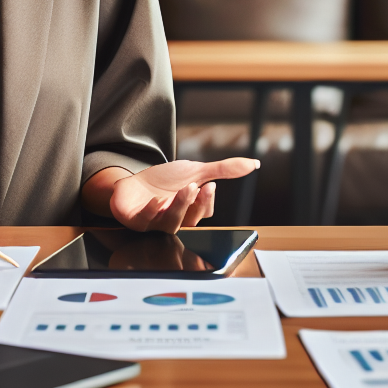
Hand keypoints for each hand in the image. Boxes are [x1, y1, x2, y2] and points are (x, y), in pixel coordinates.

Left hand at [83, 158, 259, 232]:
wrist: (132, 184)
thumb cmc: (165, 182)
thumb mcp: (195, 171)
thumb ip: (223, 170)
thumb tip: (254, 164)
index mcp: (189, 211)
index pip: (204, 212)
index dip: (207, 201)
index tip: (210, 185)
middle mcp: (174, 220)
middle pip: (188, 220)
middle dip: (194, 204)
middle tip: (198, 187)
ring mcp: (154, 223)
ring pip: (170, 223)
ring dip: (178, 206)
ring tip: (184, 189)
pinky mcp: (135, 220)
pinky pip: (145, 221)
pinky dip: (151, 212)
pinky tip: (155, 202)